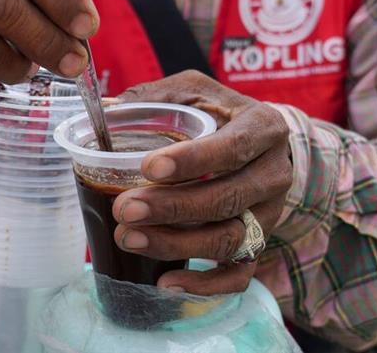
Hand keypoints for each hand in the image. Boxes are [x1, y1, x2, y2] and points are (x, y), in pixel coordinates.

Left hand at [113, 70, 292, 294]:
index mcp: (262, 127)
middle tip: (124, 209)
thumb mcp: (193, 91)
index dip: (192, 161)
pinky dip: (204, 284)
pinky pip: (239, 274)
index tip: (147, 168)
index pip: (232, 147)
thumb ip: (154, 97)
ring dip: (176, 244)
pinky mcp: (260, 243)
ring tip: (129, 238)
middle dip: (172, 208)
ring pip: (230, 239)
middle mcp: (274, 172)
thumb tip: (103, 111)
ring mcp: (269, 213)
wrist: (261, 147)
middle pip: (228, 198)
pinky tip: (165, 281)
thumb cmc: (218, 115)